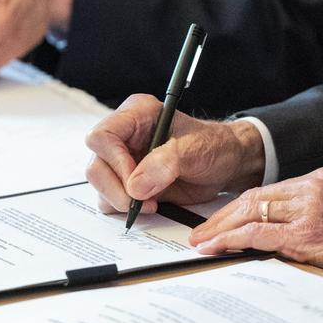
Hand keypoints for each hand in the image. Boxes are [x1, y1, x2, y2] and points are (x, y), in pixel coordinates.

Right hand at [85, 94, 266, 215]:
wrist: (226, 163)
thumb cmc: (214, 147)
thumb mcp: (195, 150)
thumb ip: (165, 164)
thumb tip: (135, 186)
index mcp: (137, 115)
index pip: (102, 136)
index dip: (114, 162)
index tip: (136, 182)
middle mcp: (124, 135)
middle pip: (96, 165)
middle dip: (116, 189)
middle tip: (143, 202)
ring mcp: (123, 158)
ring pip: (99, 184)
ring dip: (121, 200)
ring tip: (152, 203)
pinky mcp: (127, 180)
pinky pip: (109, 198)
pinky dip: (124, 208)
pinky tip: (149, 204)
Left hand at [189, 168, 322, 292]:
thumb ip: (308, 215)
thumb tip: (272, 231)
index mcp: (319, 179)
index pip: (266, 191)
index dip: (237, 207)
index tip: (218, 220)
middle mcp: (312, 187)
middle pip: (254, 198)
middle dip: (222, 217)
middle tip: (200, 232)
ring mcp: (309, 208)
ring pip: (252, 213)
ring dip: (222, 229)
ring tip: (203, 243)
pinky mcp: (307, 232)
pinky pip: (260, 233)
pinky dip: (234, 240)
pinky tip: (218, 248)